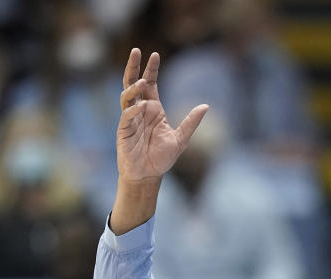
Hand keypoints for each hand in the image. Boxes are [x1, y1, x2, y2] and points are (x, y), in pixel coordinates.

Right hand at [116, 48, 208, 184]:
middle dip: (134, 68)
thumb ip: (191, 122)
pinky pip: (126, 116)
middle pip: (134, 84)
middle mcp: (140, 111)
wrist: (148, 175)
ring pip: (127, 96)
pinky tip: (141, 106)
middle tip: (136, 51)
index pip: (150, 84)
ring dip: (133, 88)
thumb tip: (206, 106)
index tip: (154, 55)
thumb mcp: (181, 138)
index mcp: (153, 110)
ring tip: (142, 82)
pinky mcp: (123, 131)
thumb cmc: (162, 158)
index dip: (151, 70)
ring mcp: (130, 120)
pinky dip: (133, 110)